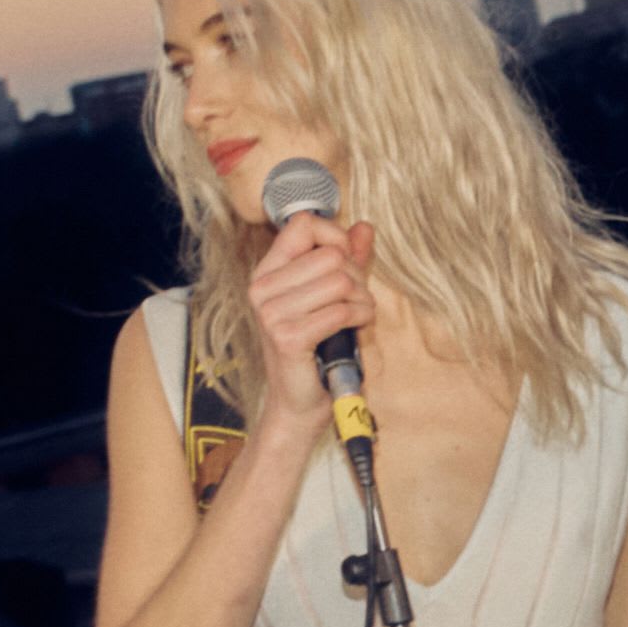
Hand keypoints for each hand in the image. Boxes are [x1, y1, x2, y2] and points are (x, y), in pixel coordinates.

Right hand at [243, 207, 372, 378]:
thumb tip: (365, 227)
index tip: (346, 261)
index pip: (303, 224)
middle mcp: (262, 288)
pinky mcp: (287, 338)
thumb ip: (347, 259)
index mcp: (267, 271)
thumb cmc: (318, 348)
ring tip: (357, 316)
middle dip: (357, 276)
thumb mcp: (332, 296)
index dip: (335, 236)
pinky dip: (359, 318)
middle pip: (330, 255)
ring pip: (340, 282)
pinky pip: (340, 312)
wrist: (300, 402)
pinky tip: (356, 328)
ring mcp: (271, 313)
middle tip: (356, 301)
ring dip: (362, 300)